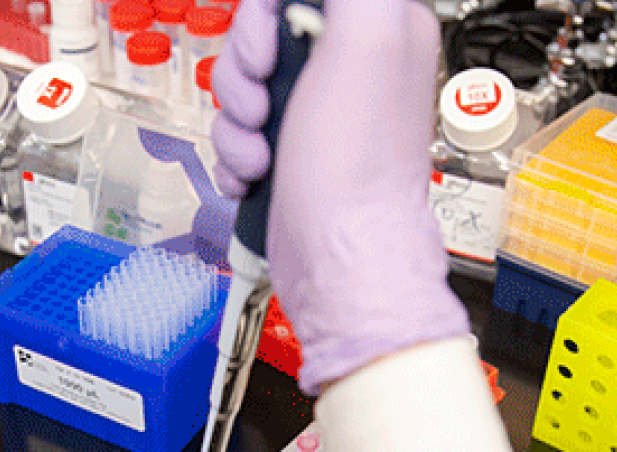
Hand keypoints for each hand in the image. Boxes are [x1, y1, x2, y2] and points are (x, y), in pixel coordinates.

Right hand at [211, 0, 469, 393]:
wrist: (338, 261)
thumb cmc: (357, 169)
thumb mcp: (366, 40)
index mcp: (381, 25)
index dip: (267, 13)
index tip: (271, 46)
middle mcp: (351, 65)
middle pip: (264, 29)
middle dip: (245, 68)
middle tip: (263, 99)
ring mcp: (316, 111)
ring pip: (244, 82)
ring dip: (236, 120)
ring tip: (262, 151)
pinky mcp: (288, 152)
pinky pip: (237, 131)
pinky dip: (235, 155)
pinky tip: (257, 174)